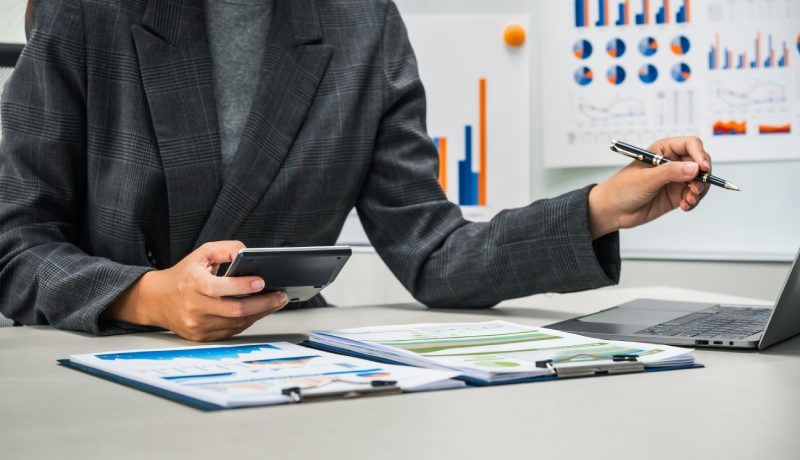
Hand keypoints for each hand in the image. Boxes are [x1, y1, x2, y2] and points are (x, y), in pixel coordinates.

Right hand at [105, 241, 287, 340]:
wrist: (157, 300)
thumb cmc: (184, 275)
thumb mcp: (203, 253)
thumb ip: (227, 248)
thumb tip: (249, 252)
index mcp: (192, 283)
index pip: (219, 287)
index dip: (242, 286)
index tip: (261, 282)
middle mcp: (194, 307)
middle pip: (234, 310)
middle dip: (263, 303)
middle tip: (280, 296)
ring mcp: (197, 325)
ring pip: (237, 323)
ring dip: (260, 313)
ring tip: (275, 303)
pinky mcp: (201, 336)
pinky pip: (231, 331)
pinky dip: (247, 321)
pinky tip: (257, 311)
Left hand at [588, 136, 711, 238]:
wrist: (612, 211)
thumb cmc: (622, 189)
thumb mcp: (646, 179)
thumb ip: (671, 172)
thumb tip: (695, 168)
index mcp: (662, 150)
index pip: (690, 144)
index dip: (700, 154)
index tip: (703, 168)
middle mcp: (672, 162)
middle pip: (700, 162)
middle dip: (703, 175)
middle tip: (696, 188)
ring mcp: (675, 179)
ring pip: (700, 180)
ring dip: (700, 190)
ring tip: (689, 200)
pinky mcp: (676, 194)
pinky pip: (694, 195)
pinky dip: (694, 201)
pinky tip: (684, 206)